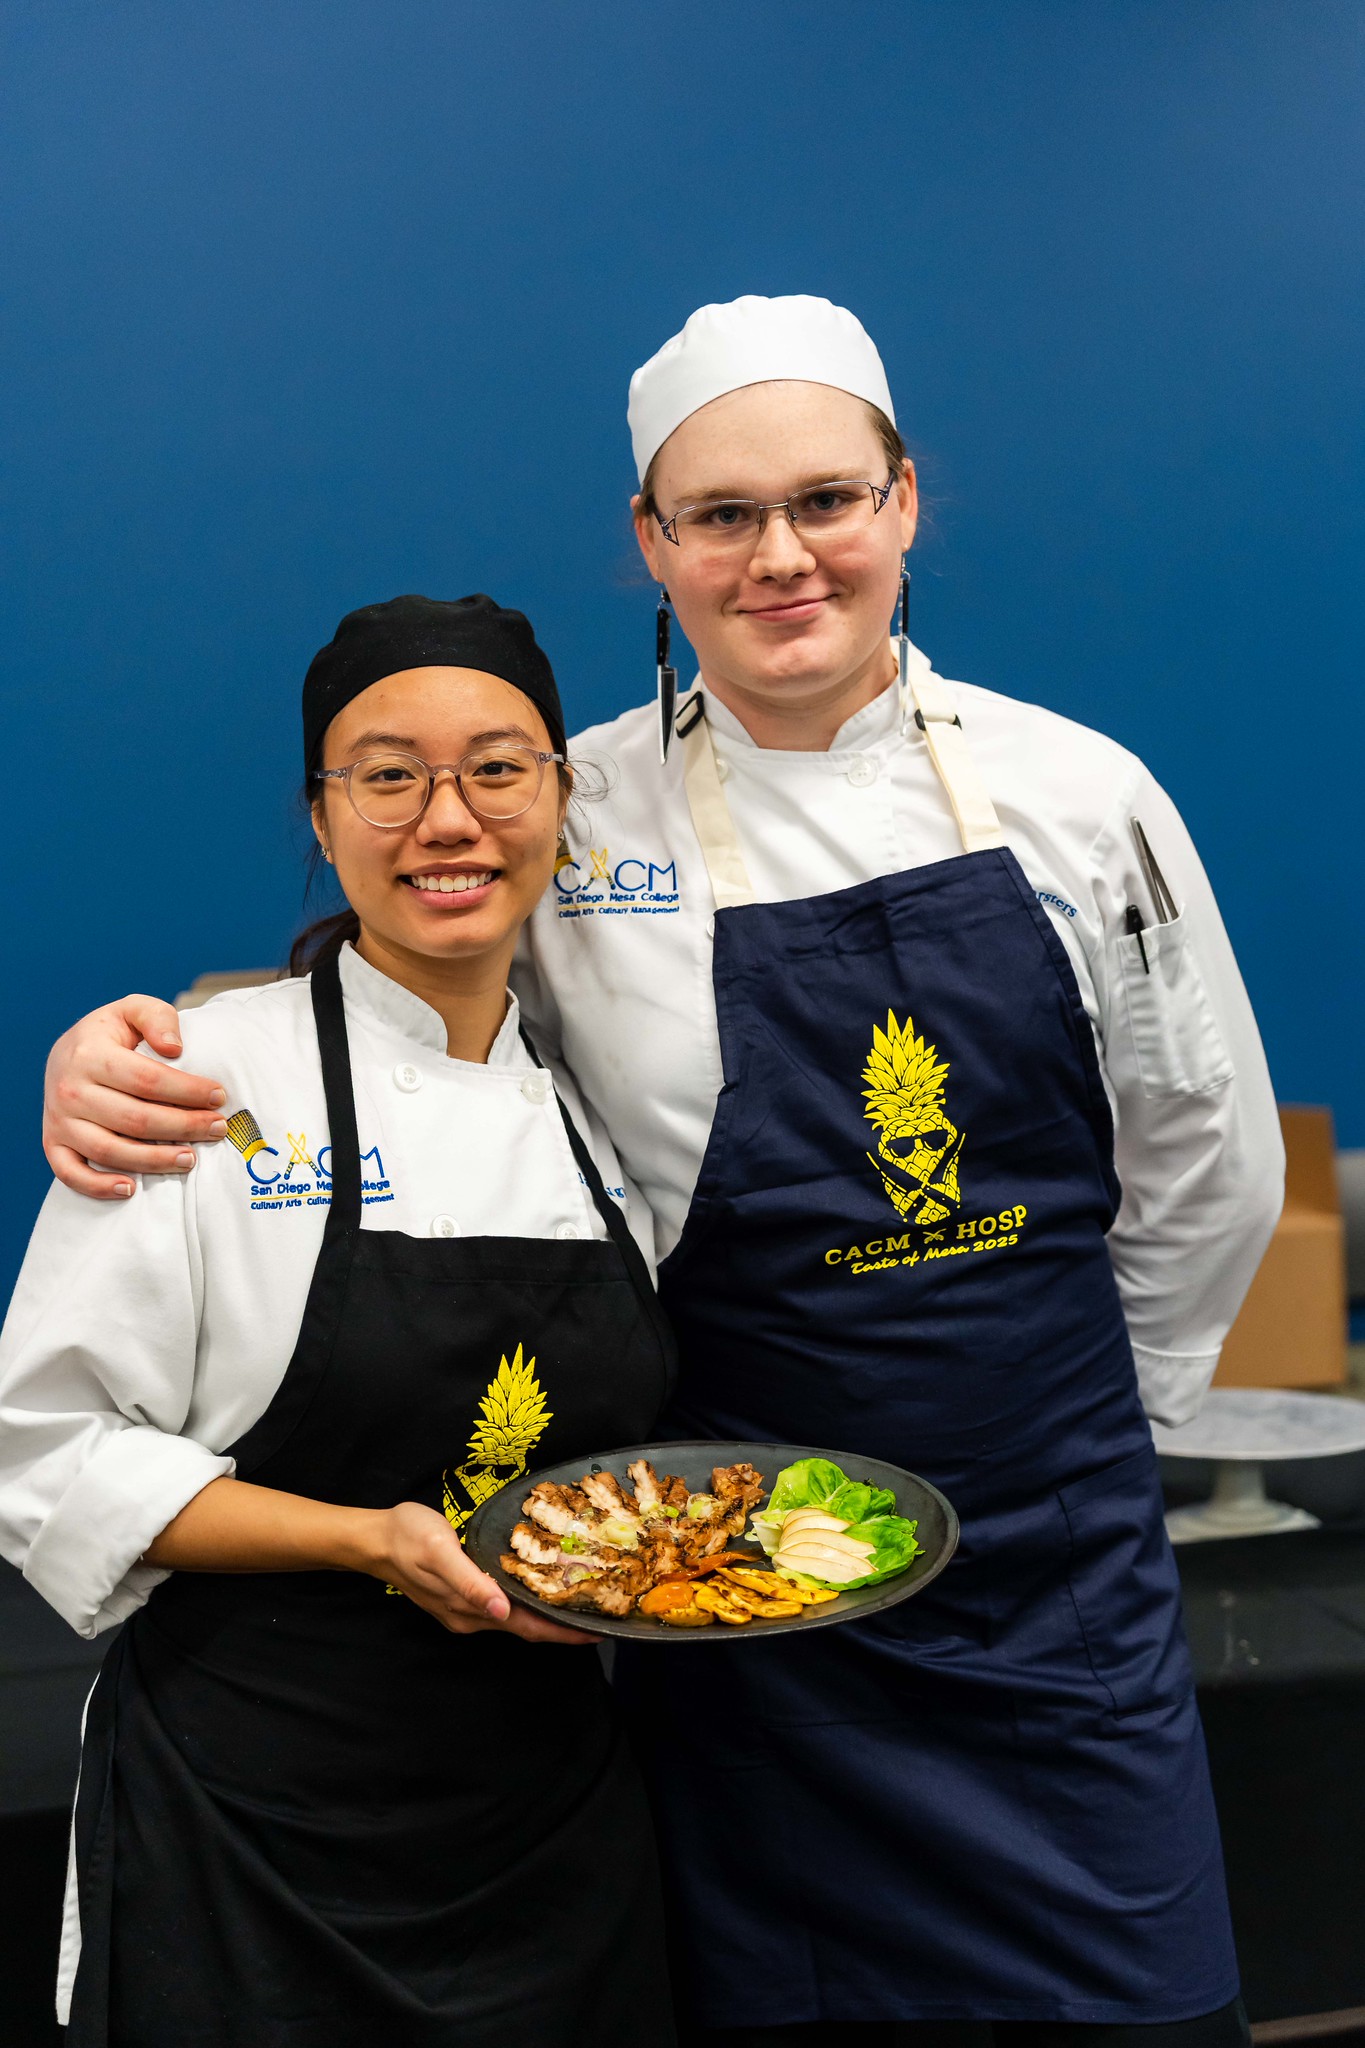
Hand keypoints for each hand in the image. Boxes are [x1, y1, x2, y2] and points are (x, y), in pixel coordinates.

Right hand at [44, 995, 229, 1197]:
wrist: (67, 1054)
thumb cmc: (110, 1035)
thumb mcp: (132, 1010)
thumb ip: (157, 1018)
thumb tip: (175, 1048)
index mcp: (89, 1054)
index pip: (148, 1080)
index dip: (188, 1091)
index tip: (220, 1097)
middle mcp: (69, 1090)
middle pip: (136, 1119)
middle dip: (184, 1126)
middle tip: (217, 1128)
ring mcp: (59, 1121)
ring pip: (110, 1151)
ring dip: (155, 1161)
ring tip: (192, 1158)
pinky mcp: (53, 1144)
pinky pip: (71, 1174)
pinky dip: (98, 1187)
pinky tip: (131, 1188)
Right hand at [370, 1501, 596, 1645]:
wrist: (375, 1540)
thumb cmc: (408, 1537)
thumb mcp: (440, 1551)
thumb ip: (470, 1582)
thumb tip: (501, 1612)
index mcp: (469, 1611)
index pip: (527, 1628)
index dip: (563, 1633)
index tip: (597, 1631)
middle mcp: (470, 1618)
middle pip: (526, 1628)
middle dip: (562, 1626)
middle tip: (600, 1615)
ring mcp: (464, 1610)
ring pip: (515, 1619)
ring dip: (546, 1616)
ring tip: (578, 1603)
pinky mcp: (460, 1598)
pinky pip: (502, 1608)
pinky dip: (526, 1603)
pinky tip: (538, 1589)